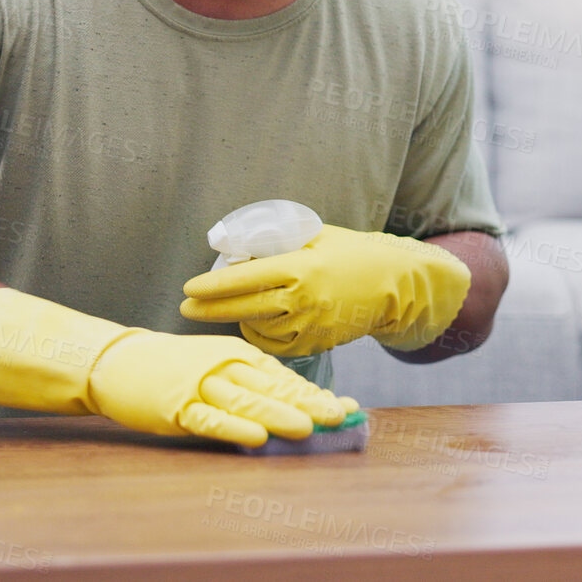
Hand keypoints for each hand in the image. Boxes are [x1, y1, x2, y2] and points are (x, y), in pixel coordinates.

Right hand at [0, 288, 355, 445]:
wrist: (119, 361)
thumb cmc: (176, 367)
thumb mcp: (220, 365)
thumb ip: (256, 383)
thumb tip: (301, 404)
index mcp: (239, 355)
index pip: (285, 376)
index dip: (316, 392)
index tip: (349, 407)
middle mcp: (225, 367)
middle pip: (273, 387)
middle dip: (309, 402)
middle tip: (341, 415)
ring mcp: (200, 386)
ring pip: (246, 402)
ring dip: (278, 414)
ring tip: (309, 426)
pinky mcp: (177, 406)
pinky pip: (209, 419)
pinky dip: (233, 429)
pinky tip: (256, 438)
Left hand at [180, 224, 472, 355]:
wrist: (396, 285)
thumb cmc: (352, 253)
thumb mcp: (316, 236)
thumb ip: (279, 242)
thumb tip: (236, 249)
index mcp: (301, 267)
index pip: (245, 278)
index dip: (212, 285)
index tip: (189, 288)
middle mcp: (304, 299)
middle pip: (243, 308)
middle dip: (208, 309)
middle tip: (185, 308)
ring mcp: (311, 325)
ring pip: (258, 329)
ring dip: (239, 320)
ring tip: (228, 310)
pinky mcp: (317, 343)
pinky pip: (277, 345)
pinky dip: (261, 335)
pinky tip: (256, 324)